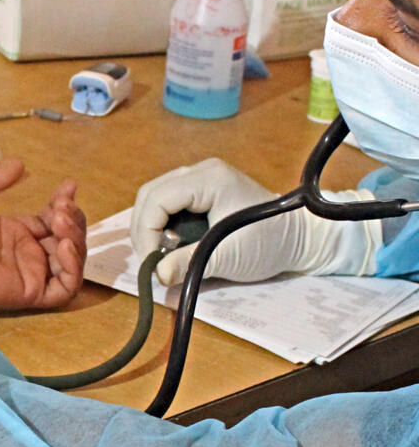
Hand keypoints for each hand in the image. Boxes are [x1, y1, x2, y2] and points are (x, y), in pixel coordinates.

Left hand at [0, 159, 86, 311]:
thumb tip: (18, 165)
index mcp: (12, 232)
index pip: (50, 221)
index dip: (64, 204)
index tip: (68, 185)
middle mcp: (24, 254)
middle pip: (66, 240)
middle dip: (73, 219)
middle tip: (61, 206)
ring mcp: (28, 274)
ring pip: (70, 263)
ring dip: (77, 239)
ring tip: (61, 221)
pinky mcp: (29, 292)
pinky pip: (64, 289)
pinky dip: (72, 268)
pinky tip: (63, 244)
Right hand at [130, 158, 378, 285]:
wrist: (302, 238)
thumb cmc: (270, 243)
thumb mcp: (228, 257)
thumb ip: (189, 264)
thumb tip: (157, 275)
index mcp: (209, 179)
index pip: (156, 199)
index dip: (146, 232)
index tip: (152, 263)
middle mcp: (201, 171)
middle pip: (150, 194)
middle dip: (144, 229)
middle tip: (151, 260)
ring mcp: (202, 178)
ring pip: (156, 197)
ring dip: (152, 227)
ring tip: (163, 254)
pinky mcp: (203, 190)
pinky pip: (169, 203)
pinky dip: (163, 225)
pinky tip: (173, 244)